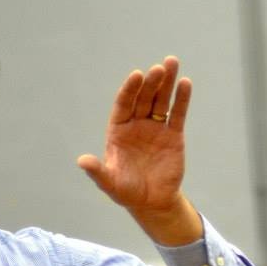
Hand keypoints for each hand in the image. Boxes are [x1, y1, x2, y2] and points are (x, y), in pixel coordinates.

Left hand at [78, 56, 201, 244]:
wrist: (151, 202)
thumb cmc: (126, 192)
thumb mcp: (110, 183)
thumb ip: (97, 171)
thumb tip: (81, 161)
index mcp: (118, 131)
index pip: (123, 105)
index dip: (129, 90)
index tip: (136, 75)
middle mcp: (136, 125)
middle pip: (143, 99)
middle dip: (150, 83)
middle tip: (158, 68)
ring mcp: (155, 128)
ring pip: (160, 101)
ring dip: (166, 83)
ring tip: (171, 63)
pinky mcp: (173, 136)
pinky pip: (177, 114)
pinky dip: (181, 99)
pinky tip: (185, 83)